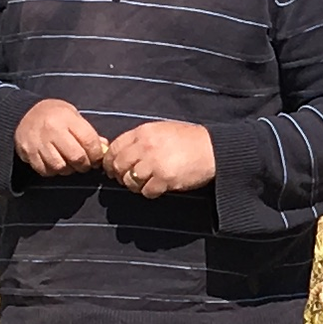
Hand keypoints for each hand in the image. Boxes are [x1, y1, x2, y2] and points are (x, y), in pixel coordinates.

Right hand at [12, 97, 107, 177]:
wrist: (26, 112)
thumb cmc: (56, 115)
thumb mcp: (74, 116)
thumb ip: (88, 133)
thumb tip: (104, 148)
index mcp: (66, 118)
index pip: (88, 141)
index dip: (97, 154)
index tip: (97, 157)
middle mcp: (52, 130)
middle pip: (76, 157)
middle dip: (84, 165)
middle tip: (85, 164)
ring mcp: (38, 142)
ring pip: (60, 167)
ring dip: (69, 170)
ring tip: (69, 164)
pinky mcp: (28, 153)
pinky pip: (45, 171)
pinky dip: (53, 171)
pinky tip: (55, 164)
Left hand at [103, 119, 217, 198]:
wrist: (212, 149)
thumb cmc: (188, 140)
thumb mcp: (161, 130)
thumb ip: (141, 140)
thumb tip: (121, 154)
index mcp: (143, 132)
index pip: (115, 147)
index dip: (109, 161)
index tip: (112, 168)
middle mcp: (146, 146)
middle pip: (119, 165)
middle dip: (119, 175)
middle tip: (126, 179)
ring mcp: (155, 163)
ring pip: (130, 180)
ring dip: (134, 185)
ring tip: (145, 183)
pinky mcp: (165, 179)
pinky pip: (146, 191)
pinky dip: (150, 192)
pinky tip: (159, 187)